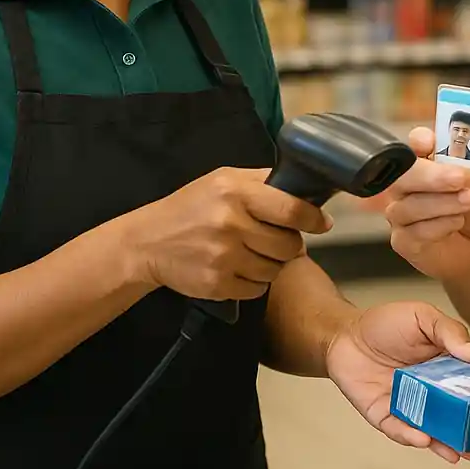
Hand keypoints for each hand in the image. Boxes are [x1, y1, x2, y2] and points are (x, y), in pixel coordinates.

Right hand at [128, 167, 331, 300]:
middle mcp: (231, 223)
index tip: (322, 223)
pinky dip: (255, 282)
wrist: (147, 242)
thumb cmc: (192, 206)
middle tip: (277, 239)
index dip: (313, 218)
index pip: (291, 209)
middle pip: (289, 244)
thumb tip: (304, 184)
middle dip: (290, 244)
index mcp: (236, 192)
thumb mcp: (224, 179)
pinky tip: (240, 268)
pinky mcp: (217, 284)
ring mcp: (223, 257)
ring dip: (272, 264)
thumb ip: (262, 180)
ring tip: (255, 253)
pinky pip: (257, 289)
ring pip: (275, 269)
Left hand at [326, 300, 469, 463]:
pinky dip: (412, 435)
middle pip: (456, 416)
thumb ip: (449, 332)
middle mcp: (430, 391)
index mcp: (445, 367)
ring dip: (448, 443)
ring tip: (464, 452)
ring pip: (432, 430)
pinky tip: (425, 438)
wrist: (345, 333)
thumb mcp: (422, 316)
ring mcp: (408, 406)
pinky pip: (400, 430)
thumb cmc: (385, 323)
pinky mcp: (385, 416)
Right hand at [381, 128, 469, 280]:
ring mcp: (400, 212)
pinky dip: (440, 226)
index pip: (415, 142)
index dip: (419, 140)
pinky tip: (457, 222)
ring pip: (409, 206)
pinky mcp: (402, 241)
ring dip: (442, 203)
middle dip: (430, 176)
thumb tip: (458, 175)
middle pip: (403, 176)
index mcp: (425, 161)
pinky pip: (414, 231)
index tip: (429, 143)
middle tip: (458, 178)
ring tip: (468, 202)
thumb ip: (467, 178)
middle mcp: (406, 185)